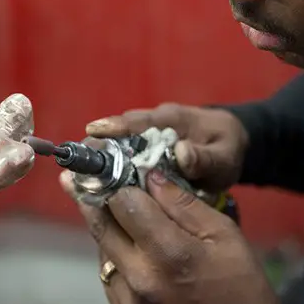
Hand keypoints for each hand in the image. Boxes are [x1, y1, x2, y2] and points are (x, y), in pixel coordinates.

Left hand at [61, 170, 278, 303]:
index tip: (120, 166)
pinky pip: (108, 271)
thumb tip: (151, 175)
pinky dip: (113, 250)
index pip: (123, 202)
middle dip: (100, 196)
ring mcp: (129, 299)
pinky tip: (127, 240)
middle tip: (93, 175)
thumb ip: (183, 203)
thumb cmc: (240, 284)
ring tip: (115, 206)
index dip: (121, 180)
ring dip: (106, 223)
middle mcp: (140, 277)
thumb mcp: (224, 235)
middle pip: (102, 223)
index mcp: (168, 253)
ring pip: (101, 246)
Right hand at [86, 103, 248, 190]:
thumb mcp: (224, 157)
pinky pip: (124, 156)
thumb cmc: (225, 148)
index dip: (116, 125)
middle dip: (97, 144)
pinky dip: (111, 167)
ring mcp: (147, 136)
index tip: (93, 131)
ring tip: (77, 176)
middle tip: (75, 162)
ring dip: (100, 157)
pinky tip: (96, 184)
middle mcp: (154, 123)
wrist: (228, 143)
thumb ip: (206, 158)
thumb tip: (182, 153)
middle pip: (120, 131)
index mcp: (172, 119)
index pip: (141, 120)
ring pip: (118, 144)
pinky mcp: (144, 150)